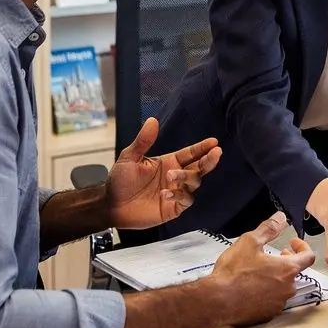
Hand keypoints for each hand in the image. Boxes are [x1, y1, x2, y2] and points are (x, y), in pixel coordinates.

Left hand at [105, 118, 221, 230]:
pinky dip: (180, 195)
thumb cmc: (120, 180)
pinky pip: (186, 200)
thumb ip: (143, 141)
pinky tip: (167, 194)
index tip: (214, 142)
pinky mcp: (173, 208)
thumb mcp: (129, 157)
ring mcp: (176, 192)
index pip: (190, 154)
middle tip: (216, 153)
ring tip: (171, 176)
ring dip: (187, 177)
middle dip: (209, 160)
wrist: (112, 205)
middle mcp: (175, 176)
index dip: (202, 148)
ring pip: (194, 182)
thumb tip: (153, 120)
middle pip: (199, 167)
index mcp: (168, 162)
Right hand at [201, 212, 314, 327]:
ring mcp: (278, 304)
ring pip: (283, 287)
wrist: (217, 301)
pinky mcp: (267, 315)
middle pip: (295, 272)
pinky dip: (267, 293)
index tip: (292, 243)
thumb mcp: (250, 242)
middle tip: (275, 255)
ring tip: (259, 271)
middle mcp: (287, 289)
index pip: (309, 256)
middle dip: (286, 261)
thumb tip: (281, 218)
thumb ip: (269, 228)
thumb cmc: (234, 272)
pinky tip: (252, 288)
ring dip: (276, 278)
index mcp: (287, 269)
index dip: (302, 246)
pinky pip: (273, 301)